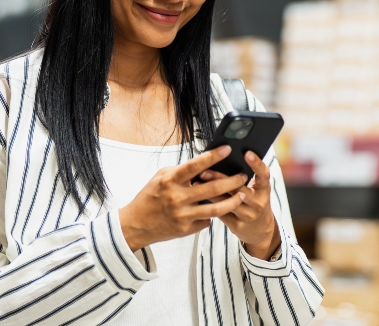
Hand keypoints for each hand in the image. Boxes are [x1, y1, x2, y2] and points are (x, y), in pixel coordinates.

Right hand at [118, 146, 247, 251]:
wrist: (135, 225)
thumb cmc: (150, 197)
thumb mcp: (161, 178)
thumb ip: (181, 171)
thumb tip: (203, 163)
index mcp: (170, 181)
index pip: (195, 165)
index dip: (213, 156)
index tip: (227, 149)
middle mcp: (177, 197)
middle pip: (212, 188)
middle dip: (232, 181)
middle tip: (243, 176)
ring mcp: (182, 215)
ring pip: (216, 208)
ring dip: (232, 200)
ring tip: (242, 194)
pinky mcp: (186, 229)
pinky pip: (207, 220)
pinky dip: (214, 214)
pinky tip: (221, 209)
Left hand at [199, 152, 280, 259]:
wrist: (261, 230)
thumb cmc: (256, 203)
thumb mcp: (258, 190)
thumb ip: (248, 177)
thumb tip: (226, 159)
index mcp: (264, 189)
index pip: (263, 174)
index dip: (256, 163)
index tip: (247, 153)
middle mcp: (258, 202)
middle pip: (238, 187)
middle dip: (220, 178)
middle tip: (205, 170)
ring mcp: (248, 215)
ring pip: (226, 201)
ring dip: (210, 191)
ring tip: (197, 182)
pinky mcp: (238, 225)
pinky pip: (221, 213)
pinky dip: (209, 204)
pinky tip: (199, 198)